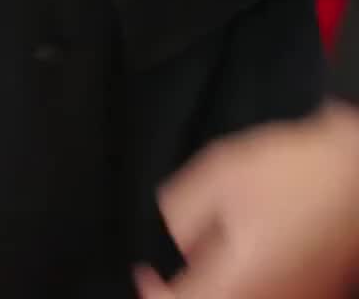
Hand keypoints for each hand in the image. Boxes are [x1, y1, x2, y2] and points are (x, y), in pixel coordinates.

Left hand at [134, 103, 358, 296]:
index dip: (154, 293)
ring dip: (217, 287)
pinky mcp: (313, 295)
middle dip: (186, 292)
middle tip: (171, 272)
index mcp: (237, 283)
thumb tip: (176, 241)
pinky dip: (247, 285)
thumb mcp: (222, 172)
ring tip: (211, 254)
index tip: (145, 271)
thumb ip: (184, 212)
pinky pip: (268, 295)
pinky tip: (245, 255)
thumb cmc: (295, 172)